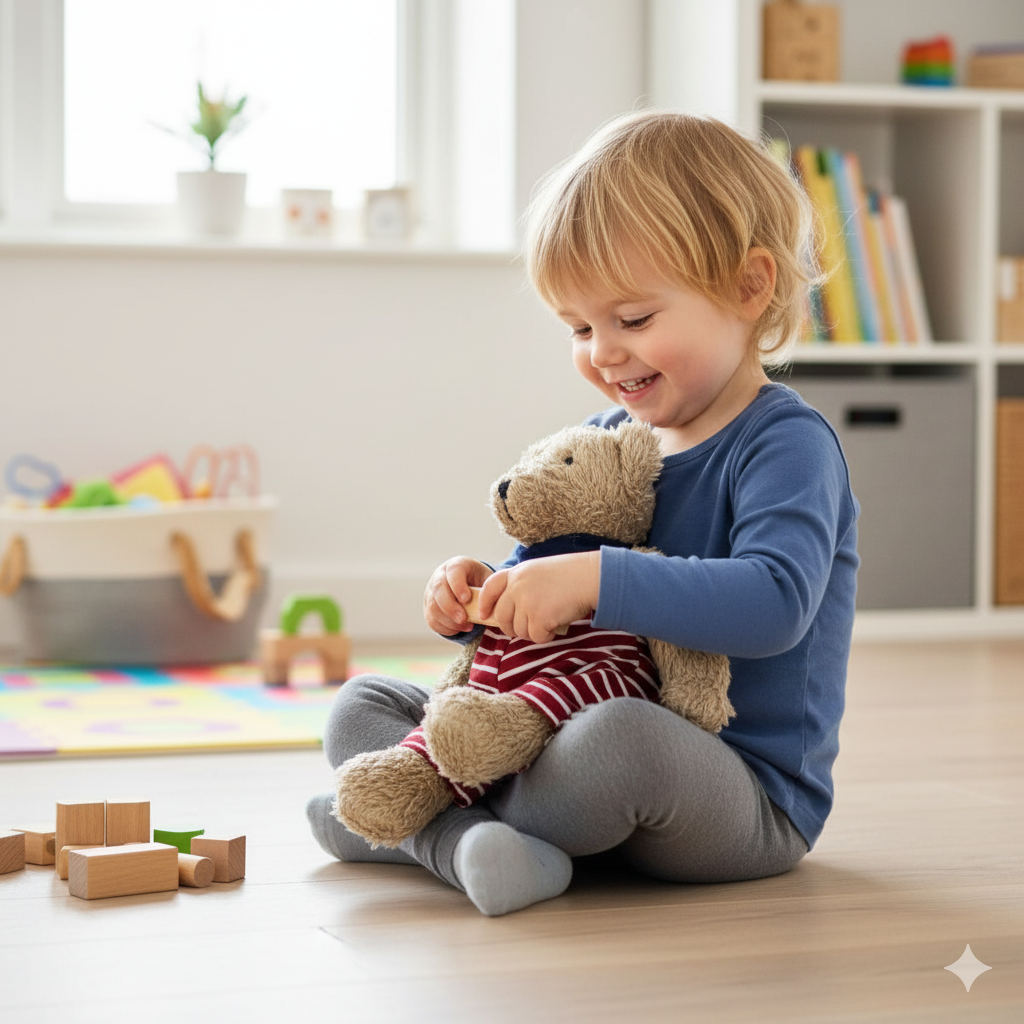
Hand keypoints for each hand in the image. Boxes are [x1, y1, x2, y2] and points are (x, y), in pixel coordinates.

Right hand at [424, 556, 493, 635]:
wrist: (470, 586)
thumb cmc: (481, 583)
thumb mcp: (488, 579)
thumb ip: (489, 588)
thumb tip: (493, 603)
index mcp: (456, 565)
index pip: (453, 571)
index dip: (457, 585)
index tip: (466, 599)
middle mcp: (440, 576)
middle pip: (438, 590)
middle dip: (450, 607)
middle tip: (463, 619)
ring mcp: (431, 592)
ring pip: (433, 607)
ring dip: (449, 620)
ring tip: (468, 626)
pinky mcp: (429, 608)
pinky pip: (432, 620)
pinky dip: (445, 628)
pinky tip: (459, 629)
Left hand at [477, 551, 600, 643]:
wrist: (591, 577)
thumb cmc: (571, 574)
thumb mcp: (539, 571)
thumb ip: (522, 586)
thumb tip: (512, 611)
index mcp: (517, 573)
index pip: (489, 588)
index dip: (485, 603)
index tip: (485, 614)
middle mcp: (517, 587)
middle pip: (502, 617)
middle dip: (512, 627)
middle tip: (528, 627)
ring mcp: (526, 602)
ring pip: (519, 630)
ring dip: (533, 631)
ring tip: (549, 620)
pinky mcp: (539, 618)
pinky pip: (535, 637)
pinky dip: (546, 635)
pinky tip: (556, 624)